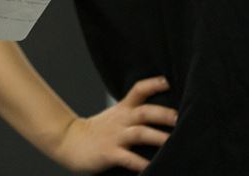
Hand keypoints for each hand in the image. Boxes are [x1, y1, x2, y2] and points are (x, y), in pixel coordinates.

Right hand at [52, 76, 175, 172]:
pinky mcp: (109, 153)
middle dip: (163, 114)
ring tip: (173, 143)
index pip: (138, 91)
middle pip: (144, 112)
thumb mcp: (114, 116)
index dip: (153, 84)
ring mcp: (115, 137)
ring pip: (139, 133)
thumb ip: (133, 114)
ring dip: (157, 137)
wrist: (68, 141)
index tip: (168, 82)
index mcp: (122, 110)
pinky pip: (128, 159)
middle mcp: (120, 121)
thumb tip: (162, 116)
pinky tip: (152, 168)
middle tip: (180, 118)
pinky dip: (141, 164)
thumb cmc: (97, 131)